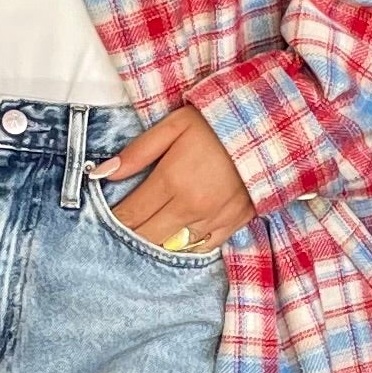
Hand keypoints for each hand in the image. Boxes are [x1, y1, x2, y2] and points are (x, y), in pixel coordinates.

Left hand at [100, 105, 252, 254]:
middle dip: (129, 236)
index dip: (112, 220)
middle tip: (119, 230)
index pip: (130, 214)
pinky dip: (185, 247)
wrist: (270, 129)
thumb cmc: (217, 123)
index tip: (102, 219)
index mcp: (171, 181)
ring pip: (172, 248)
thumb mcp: (173, 125)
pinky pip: (201, 249)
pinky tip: (176, 239)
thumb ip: (137, 153)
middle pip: (146, 237)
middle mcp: (190, 207)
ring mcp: (213, 220)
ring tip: (146, 235)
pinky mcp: (233, 225)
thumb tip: (102, 173)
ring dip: (155, 244)